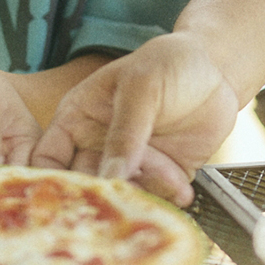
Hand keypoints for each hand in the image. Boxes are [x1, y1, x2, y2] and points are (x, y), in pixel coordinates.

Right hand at [31, 32, 239, 206]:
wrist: (217, 68)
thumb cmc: (169, 62)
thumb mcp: (142, 86)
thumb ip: (125, 131)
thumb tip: (110, 174)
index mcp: (78, 117)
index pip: (48, 156)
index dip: (48, 180)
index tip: (65, 198)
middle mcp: (97, 145)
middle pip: (84, 185)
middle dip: (101, 197)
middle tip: (121, 202)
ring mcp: (130, 162)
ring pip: (122, 194)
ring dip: (143, 193)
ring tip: (170, 178)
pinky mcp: (162, 175)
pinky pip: (156, 197)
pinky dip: (168, 197)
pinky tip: (182, 188)